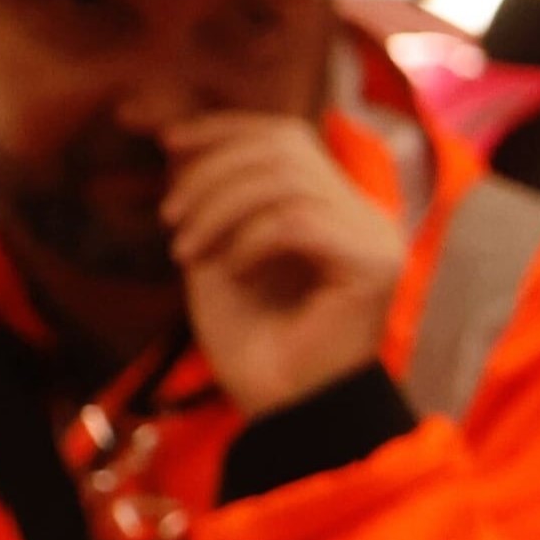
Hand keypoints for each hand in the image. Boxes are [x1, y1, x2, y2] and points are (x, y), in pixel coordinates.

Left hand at [160, 113, 403, 415]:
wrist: (282, 411)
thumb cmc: (253, 341)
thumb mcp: (215, 248)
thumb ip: (209, 193)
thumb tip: (176, 133)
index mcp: (333, 206)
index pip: (285, 135)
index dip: (223, 128)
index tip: (164, 142)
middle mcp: (364, 214)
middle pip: (284, 146)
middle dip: (211, 172)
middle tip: (170, 220)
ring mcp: (375, 238)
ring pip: (285, 180)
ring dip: (218, 208)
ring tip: (187, 251)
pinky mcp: (374, 266)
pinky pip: (297, 222)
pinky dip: (249, 241)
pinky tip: (232, 273)